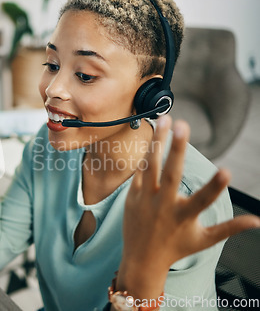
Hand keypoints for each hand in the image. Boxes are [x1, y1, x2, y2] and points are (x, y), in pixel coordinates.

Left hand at [116, 115, 259, 299]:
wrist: (141, 259)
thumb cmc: (177, 248)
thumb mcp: (204, 240)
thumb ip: (229, 227)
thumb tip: (258, 221)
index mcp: (183, 217)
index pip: (203, 201)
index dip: (215, 187)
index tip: (227, 171)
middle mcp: (163, 206)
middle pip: (171, 174)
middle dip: (177, 149)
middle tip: (183, 125)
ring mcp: (144, 199)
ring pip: (150, 166)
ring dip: (157, 141)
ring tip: (165, 119)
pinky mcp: (131, 195)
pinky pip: (139, 170)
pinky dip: (146, 153)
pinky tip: (153, 134)